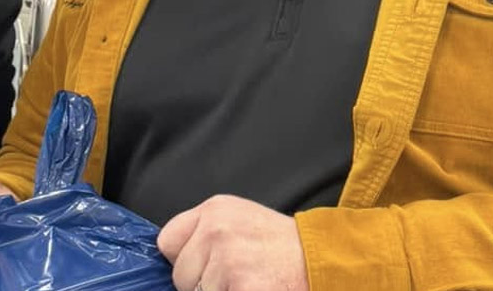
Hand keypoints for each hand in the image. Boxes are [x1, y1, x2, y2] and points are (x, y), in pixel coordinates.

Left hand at [156, 195, 308, 290]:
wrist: (325, 260)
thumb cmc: (282, 246)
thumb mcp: (239, 221)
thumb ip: (205, 234)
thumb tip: (175, 263)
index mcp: (214, 210)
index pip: (167, 242)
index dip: (183, 260)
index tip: (204, 266)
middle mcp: (217, 230)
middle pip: (180, 275)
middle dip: (200, 284)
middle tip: (236, 277)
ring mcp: (228, 260)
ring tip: (250, 283)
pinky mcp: (241, 287)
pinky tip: (254, 289)